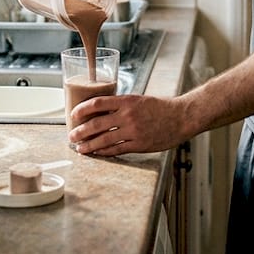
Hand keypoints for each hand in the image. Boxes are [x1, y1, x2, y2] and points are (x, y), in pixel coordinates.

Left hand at [67, 94, 189, 155]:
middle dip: (80, 131)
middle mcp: (128, 115)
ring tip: (79, 148)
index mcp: (127, 101)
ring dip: (88, 145)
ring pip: (104, 140)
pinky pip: (116, 149)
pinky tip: (96, 153)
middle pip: (96, 124)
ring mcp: (133, 131)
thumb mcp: (139, 100)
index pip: (97, 103)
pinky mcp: (139, 144)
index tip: (73, 115)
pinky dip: (104, 152)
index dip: (82, 109)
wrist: (181, 117)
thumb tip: (100, 111)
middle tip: (71, 136)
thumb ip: (121, 105)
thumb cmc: (160, 108)